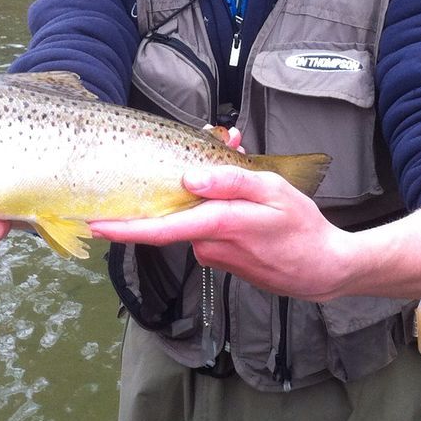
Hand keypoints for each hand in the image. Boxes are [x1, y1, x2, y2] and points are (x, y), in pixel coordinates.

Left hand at [90, 165, 353, 302]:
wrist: (324, 269)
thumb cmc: (302, 227)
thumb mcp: (272, 191)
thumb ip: (229, 182)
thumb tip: (189, 180)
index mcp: (219, 226)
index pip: (161, 229)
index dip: (125, 228)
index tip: (96, 224)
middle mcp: (210, 246)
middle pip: (178, 214)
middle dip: (180, 188)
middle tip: (211, 150)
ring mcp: (216, 257)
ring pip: (195, 221)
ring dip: (204, 199)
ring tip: (238, 170)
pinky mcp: (223, 262)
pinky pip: (209, 231)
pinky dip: (216, 214)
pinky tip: (243, 204)